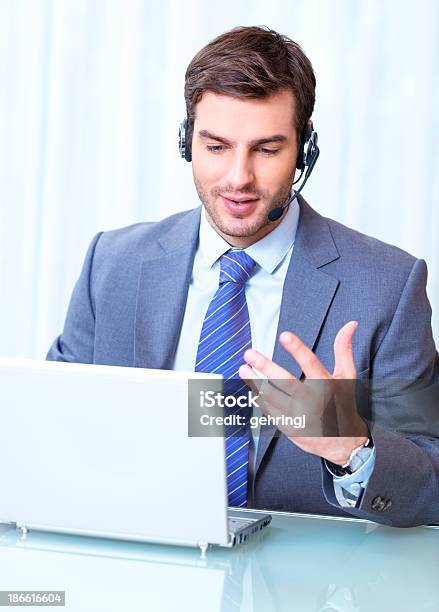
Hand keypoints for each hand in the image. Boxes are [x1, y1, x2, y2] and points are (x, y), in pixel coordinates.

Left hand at [238, 321, 368, 465]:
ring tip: (243, 369)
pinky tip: (252, 388)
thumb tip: (350, 324)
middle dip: (265, 366)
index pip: (311, 363)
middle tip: (249, 353)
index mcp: (327, 385)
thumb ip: (343, 349)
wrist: (342, 442)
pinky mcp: (291, 428)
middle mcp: (313, 400)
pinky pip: (270, 412)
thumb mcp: (346, 375)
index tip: (284, 335)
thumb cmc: (342, 403)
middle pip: (285, 381)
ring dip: (255, 382)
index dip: (297, 349)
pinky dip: (259, 399)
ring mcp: (300, 416)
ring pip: (273, 397)